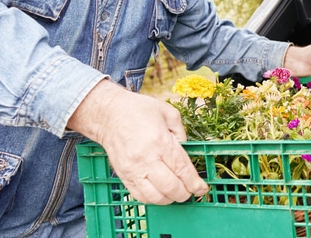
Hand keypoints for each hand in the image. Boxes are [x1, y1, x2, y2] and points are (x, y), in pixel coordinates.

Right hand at [68, 80, 206, 204]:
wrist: (108, 115)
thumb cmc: (138, 110)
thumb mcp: (167, 112)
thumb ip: (181, 132)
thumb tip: (186, 149)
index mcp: (161, 142)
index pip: (182, 170)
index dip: (195, 183)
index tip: (202, 188)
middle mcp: (146, 160)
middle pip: (171, 188)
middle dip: (185, 193)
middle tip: (191, 190)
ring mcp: (133, 170)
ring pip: (156, 197)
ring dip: (170, 199)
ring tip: (176, 192)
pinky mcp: (123, 176)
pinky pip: (140, 197)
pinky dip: (153, 200)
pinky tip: (160, 192)